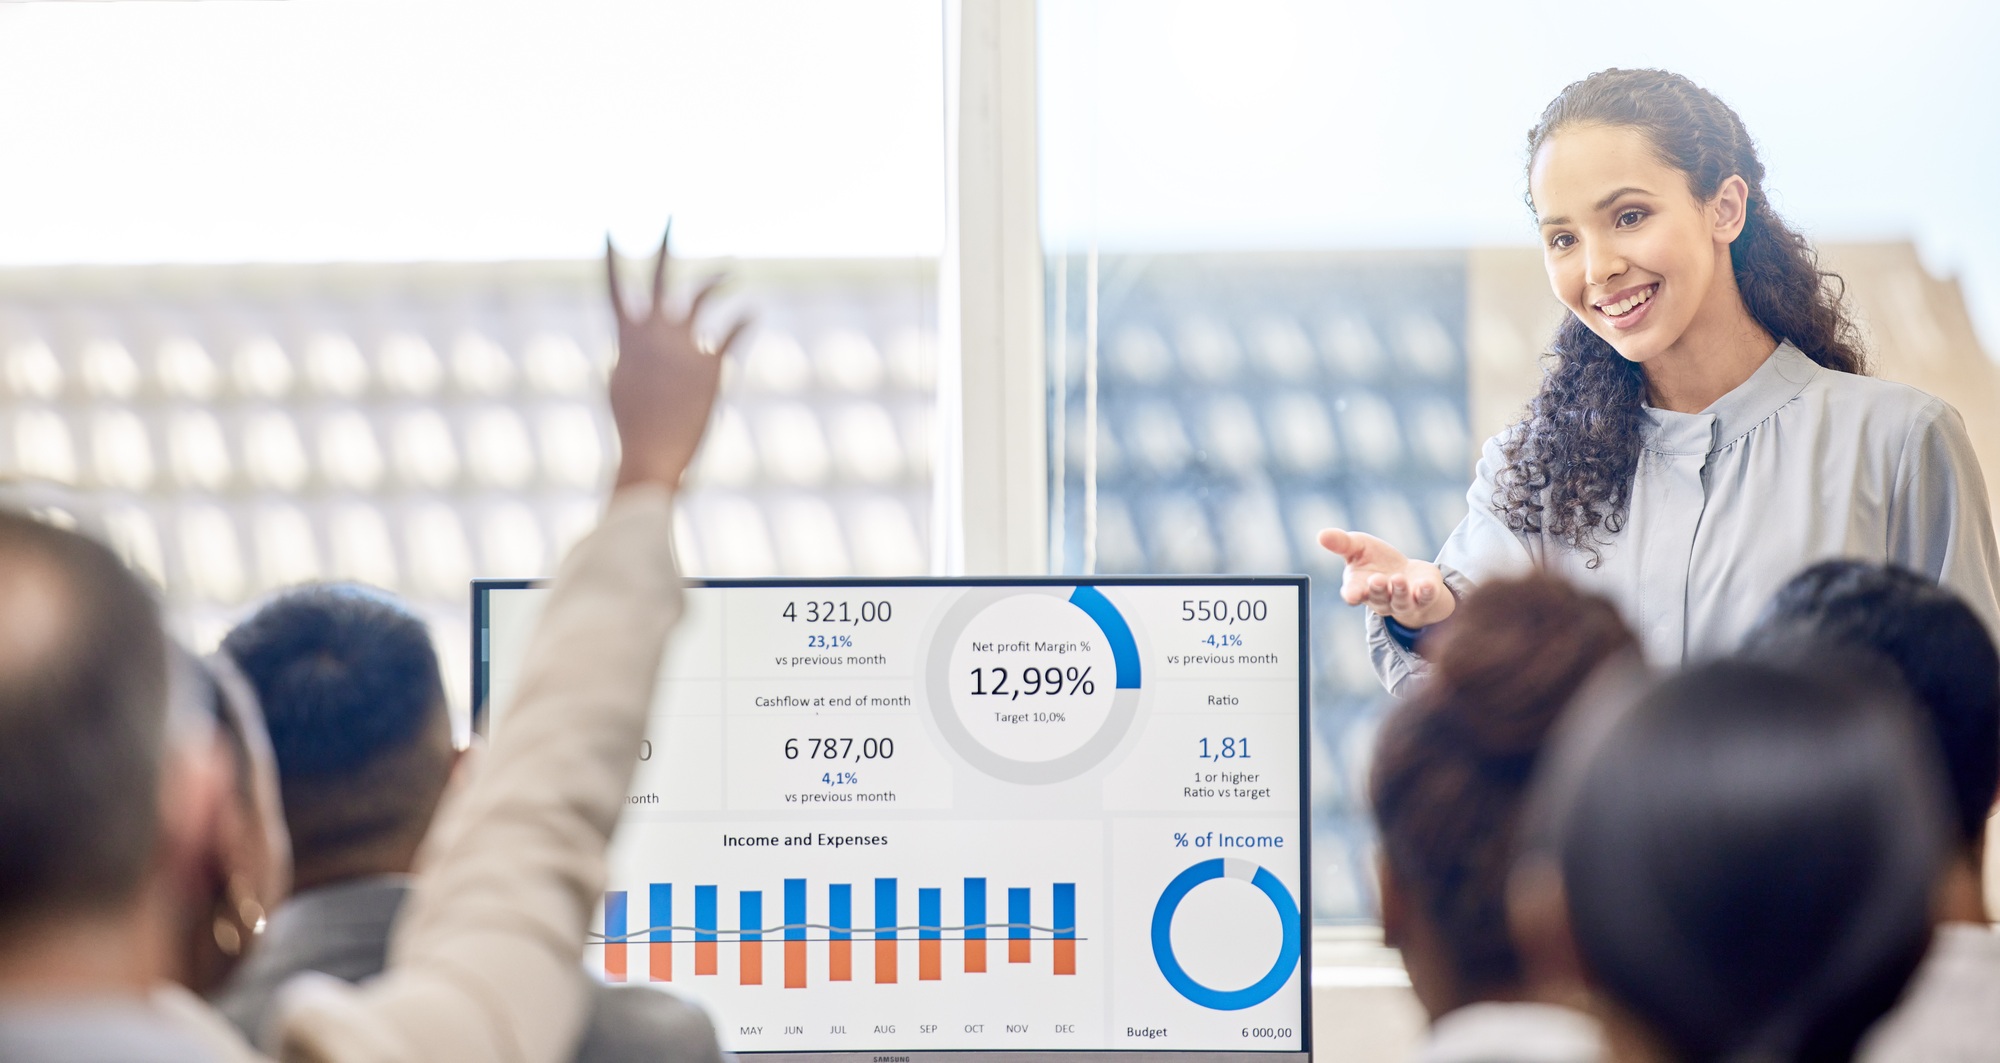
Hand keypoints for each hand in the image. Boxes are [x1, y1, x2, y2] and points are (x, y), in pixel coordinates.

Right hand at [605, 225, 748, 491]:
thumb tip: (637, 341)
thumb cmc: (634, 426)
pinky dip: (743, 321)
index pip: (614, 289)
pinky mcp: (713, 364)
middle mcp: (656, 332)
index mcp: (627, 337)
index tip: (610, 230)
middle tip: (671, 216)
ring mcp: (685, 345)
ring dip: (717, 279)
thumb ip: (631, 353)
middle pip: (661, 276)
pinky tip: (752, 312)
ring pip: (702, 297)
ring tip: (731, 269)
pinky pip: (732, 333)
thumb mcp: (621, 383)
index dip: (611, 259)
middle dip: (665, 243)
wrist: (654, 454)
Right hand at [1317, 528, 1455, 627]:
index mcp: (1361, 588)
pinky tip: (1426, 585)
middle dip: (1378, 590)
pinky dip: (1426, 593)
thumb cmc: (1377, 562)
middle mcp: (1382, 599)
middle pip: (1379, 599)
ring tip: (1398, 579)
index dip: (1352, 595)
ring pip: (1401, 602)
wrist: (1409, 575)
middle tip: (1377, 579)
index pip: (1353, 594)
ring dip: (1399, 592)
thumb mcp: (1357, 547)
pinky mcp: (1425, 597)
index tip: (1352, 595)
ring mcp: (1404, 601)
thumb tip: (1320, 535)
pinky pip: (1426, 599)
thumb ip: (1341, 543)